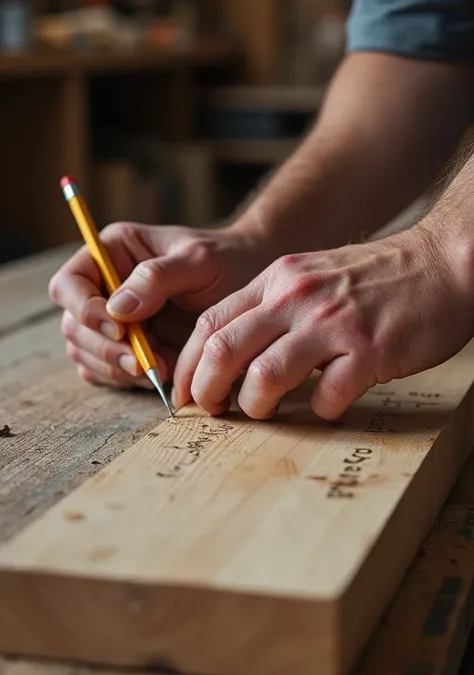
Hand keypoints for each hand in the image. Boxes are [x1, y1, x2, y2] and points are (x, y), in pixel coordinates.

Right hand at [49, 222, 269, 389]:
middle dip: (106, 349)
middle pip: (74, 326)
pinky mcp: (126, 349)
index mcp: (112, 252)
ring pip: (86, 353)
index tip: (120, 329)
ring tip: (161, 370)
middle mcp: (104, 286)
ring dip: (117, 369)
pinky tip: (159, 376)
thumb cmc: (228, 262)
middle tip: (144, 364)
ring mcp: (112, 320)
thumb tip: (116, 308)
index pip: (69, 283)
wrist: (251, 285)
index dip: (84, 310)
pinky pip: (106, 373)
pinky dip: (126, 381)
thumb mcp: (199, 261)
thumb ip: (157, 278)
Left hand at [173, 225, 473, 419]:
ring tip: (263, 413)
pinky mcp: (369, 350)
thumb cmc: (378, 276)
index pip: (211, 323)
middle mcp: (297, 298)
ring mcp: (333, 324)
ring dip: (255, 406)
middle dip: (205, 391)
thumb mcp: (313, 275)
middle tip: (210, 411)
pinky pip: (326, 397)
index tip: (184, 394)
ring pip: (265, 378)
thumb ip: (275, 307)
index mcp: (277, 280)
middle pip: (224, 350)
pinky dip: (319, 411)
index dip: (188, 365)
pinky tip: (329, 405)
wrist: (443, 261)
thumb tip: (237, 357)